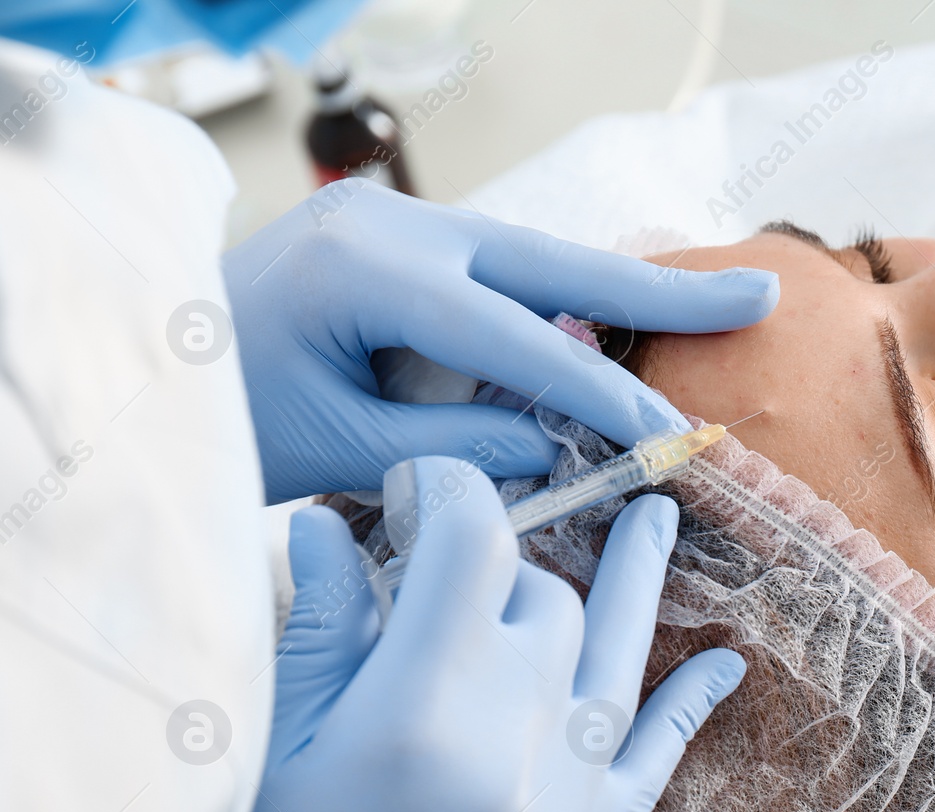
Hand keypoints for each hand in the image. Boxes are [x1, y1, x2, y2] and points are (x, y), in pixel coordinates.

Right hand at [119, 461, 742, 811]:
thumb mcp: (262, 766)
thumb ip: (315, 637)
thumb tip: (324, 526)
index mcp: (419, 712)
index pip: (468, 545)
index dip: (442, 492)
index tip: (410, 489)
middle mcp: (514, 745)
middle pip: (536, 597)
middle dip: (494, 555)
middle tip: (443, 550)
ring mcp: (565, 805)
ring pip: (616, 655)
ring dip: (632, 579)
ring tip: (659, 515)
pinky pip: (655, 762)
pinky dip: (688, 705)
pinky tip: (724, 666)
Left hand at [227, 180, 777, 502]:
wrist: (150, 366)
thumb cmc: (228, 415)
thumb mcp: (344, 447)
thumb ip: (464, 442)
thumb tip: (566, 437)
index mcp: (371, 271)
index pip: (521, 338)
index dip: (604, 390)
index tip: (672, 433)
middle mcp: (392, 224)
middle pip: (556, 259)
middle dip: (660, 287)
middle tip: (762, 291)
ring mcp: (392, 219)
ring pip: (536, 257)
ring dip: (616, 291)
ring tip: (710, 308)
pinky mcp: (393, 235)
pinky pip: (497, 269)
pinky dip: (556, 300)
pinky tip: (614, 318)